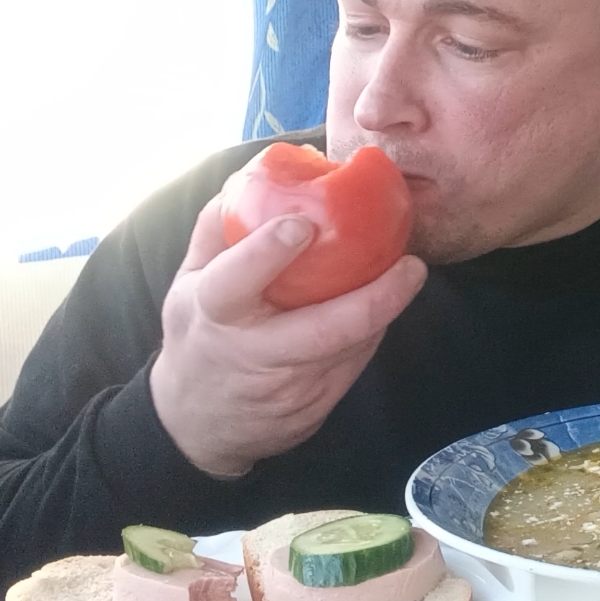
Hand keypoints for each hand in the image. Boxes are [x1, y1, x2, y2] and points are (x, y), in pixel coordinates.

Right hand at [151, 196, 426, 475]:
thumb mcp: (188, 285)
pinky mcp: (313, 407)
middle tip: (411, 266)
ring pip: (349, 347)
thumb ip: (216, 232)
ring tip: (405, 274)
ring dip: (382, 311)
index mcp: (213, 312)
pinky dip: (370, 333)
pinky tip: (383, 307)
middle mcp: (251, 353)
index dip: (266, 253)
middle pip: (321, 331)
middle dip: (374, 300)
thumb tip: (251, 175)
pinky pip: (352, 363)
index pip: (235, 282)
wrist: (197, 426)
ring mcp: (287, 387)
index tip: (302, 224)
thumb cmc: (197, 336)